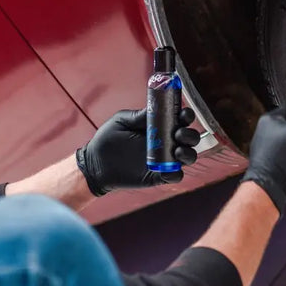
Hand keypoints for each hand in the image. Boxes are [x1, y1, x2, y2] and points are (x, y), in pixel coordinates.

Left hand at [76, 107, 199, 195]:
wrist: (95, 163)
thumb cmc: (107, 139)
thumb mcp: (121, 121)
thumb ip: (138, 116)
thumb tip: (154, 109)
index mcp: (159, 126)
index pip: (180, 119)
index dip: (186, 115)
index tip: (184, 114)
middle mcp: (165, 142)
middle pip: (189, 138)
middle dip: (190, 135)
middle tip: (178, 133)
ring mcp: (163, 159)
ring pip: (188, 157)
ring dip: (188, 153)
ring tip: (177, 151)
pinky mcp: (158, 176)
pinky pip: (175, 176)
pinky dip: (176, 173)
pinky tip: (168, 169)